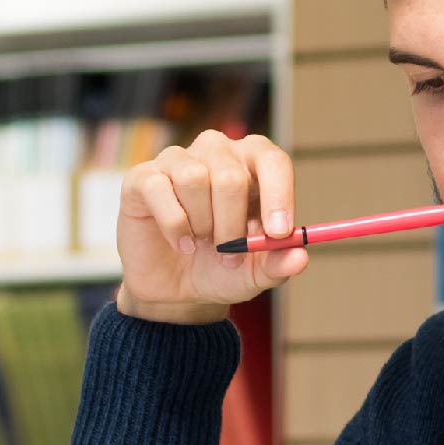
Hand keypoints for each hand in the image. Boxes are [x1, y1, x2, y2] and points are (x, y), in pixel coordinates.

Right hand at [114, 130, 309, 324]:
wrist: (177, 290)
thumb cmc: (223, 269)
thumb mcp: (256, 274)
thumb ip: (280, 264)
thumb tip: (300, 256)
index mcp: (254, 168)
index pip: (272, 160)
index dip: (279, 194)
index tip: (278, 233)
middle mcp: (217, 154)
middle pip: (231, 175)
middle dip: (232, 225)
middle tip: (228, 253)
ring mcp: (178, 161)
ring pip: (195, 179)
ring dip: (202, 224)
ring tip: (201, 243)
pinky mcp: (144, 177)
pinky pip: (160, 190)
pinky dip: (174, 225)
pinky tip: (180, 242)